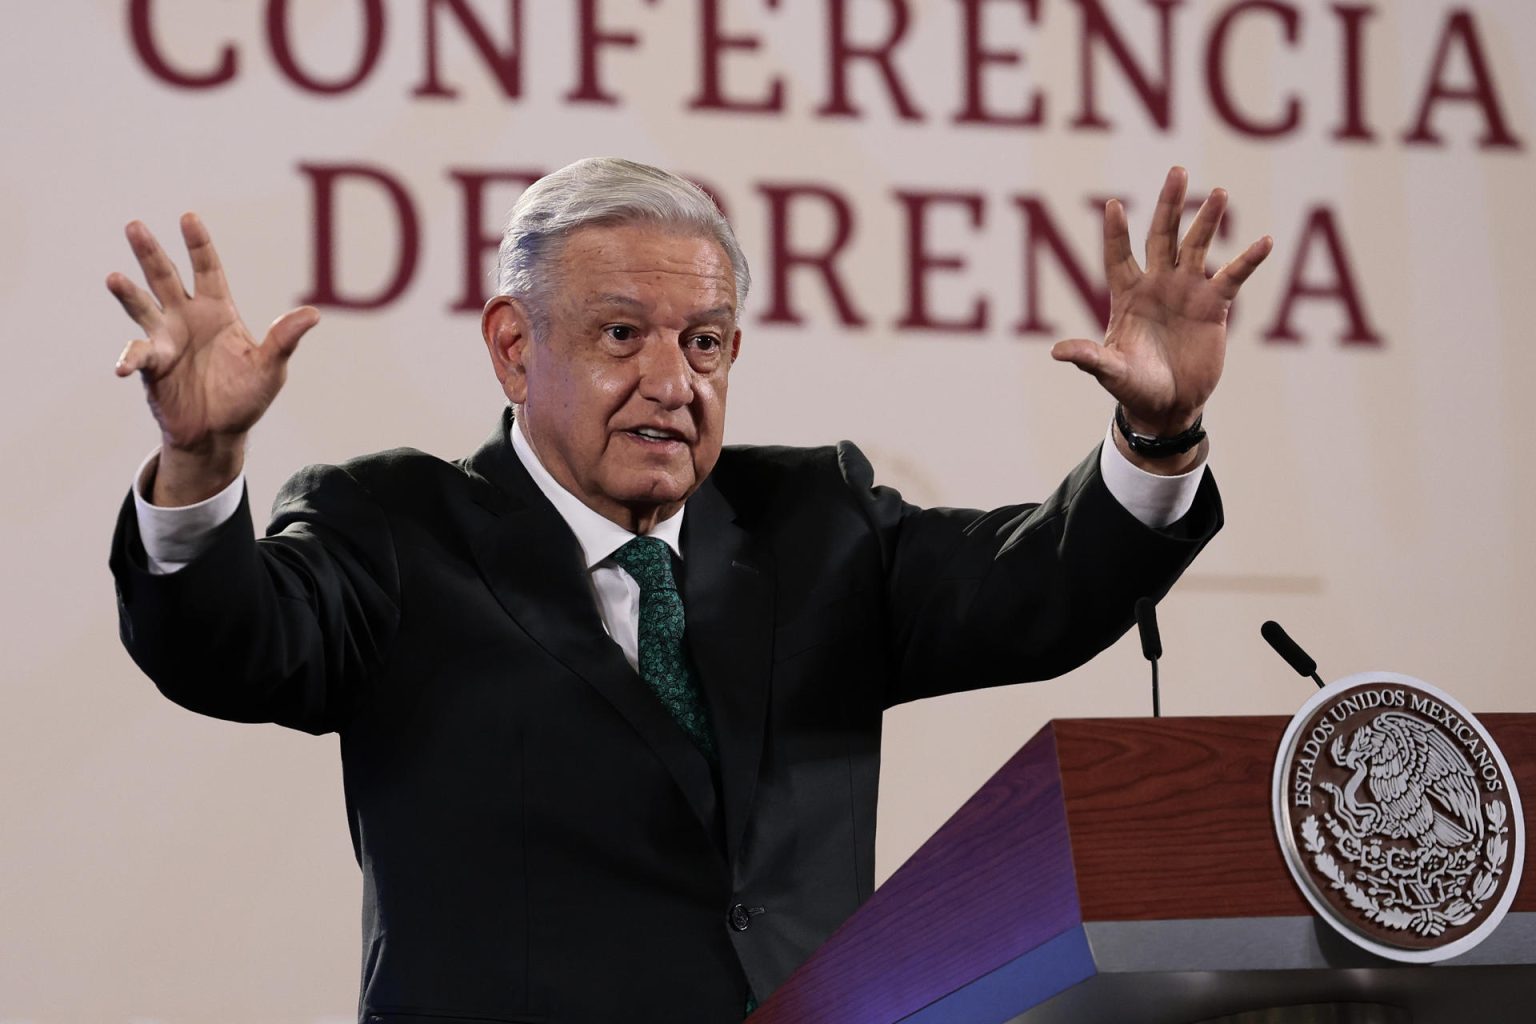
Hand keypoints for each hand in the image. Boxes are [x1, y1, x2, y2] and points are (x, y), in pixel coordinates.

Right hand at [108, 214, 317, 502]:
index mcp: (217, 311)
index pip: (207, 269)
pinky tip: (123, 367)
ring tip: (114, 277)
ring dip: (128, 292)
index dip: (198, 244)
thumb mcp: (270, 367)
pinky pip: (137, 355)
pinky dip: (130, 359)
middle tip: (135, 225)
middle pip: (165, 277)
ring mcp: (165, 339)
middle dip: (150, 253)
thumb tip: (313, 314)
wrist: (218, 433)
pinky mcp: (152, 365)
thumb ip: (284, 339)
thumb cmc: (246, 396)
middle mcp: (187, 318)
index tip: (188, 217)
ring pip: (142, 306)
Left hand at [1051, 167, 1271, 438]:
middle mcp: (1157, 285)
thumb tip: (1057, 352)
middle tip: (1178, 171)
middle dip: (1169, 205)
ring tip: (1219, 193)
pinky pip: (1233, 277)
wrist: (1167, 406)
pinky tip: (1265, 241)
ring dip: (1207, 220)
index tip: (1112, 205)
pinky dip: (1248, 260)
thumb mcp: (1110, 372)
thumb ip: (1089, 357)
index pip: (1119, 256)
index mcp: (1127, 296)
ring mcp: (1187, 291)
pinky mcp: (1214, 306)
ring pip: (1197, 246)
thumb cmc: (1133, 387)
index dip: (1116, 233)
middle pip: (1162, 236)